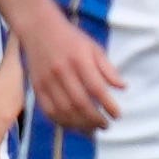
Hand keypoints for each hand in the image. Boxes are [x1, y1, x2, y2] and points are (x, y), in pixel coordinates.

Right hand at [19, 13, 123, 132]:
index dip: (108, 105)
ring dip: (80, 124)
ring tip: (92, 129)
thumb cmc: (70, 38)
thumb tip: (122, 87)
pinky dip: (61, 121)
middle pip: (79, 103)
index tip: (117, 115)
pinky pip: (48, 110)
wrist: (38, 29)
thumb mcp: (94, 47)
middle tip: (106, 126)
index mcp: (78, 60)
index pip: (96, 88)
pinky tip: (73, 125)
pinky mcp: (37, 87)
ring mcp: (47, 81)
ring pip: (64, 110)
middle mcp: (61, 72)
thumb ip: (108, 68)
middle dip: (95, 119)